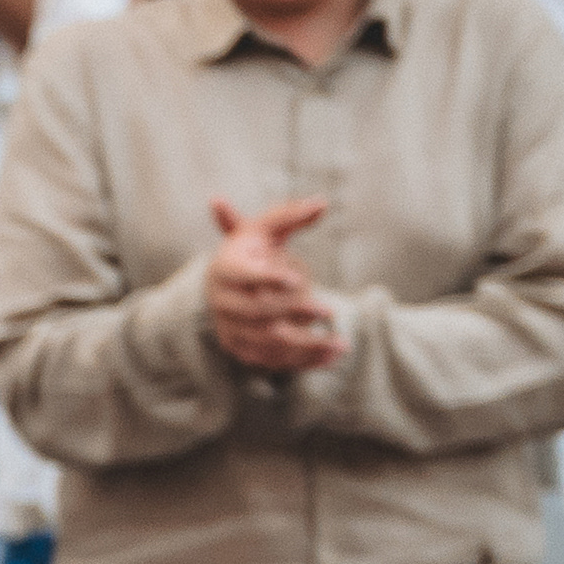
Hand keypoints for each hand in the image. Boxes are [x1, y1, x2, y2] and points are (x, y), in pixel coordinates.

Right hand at [205, 197, 341, 372]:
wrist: (224, 280)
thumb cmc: (251, 247)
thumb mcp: (266, 227)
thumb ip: (291, 215)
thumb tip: (323, 203)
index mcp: (225, 268)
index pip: (244, 276)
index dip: (267, 278)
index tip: (296, 279)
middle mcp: (221, 301)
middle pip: (257, 312)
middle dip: (295, 312)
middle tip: (329, 311)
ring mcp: (230, 327)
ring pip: (268, 342)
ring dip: (306, 345)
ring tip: (342, 345)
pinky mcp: (240, 347)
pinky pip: (271, 359)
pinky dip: (303, 360)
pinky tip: (331, 356)